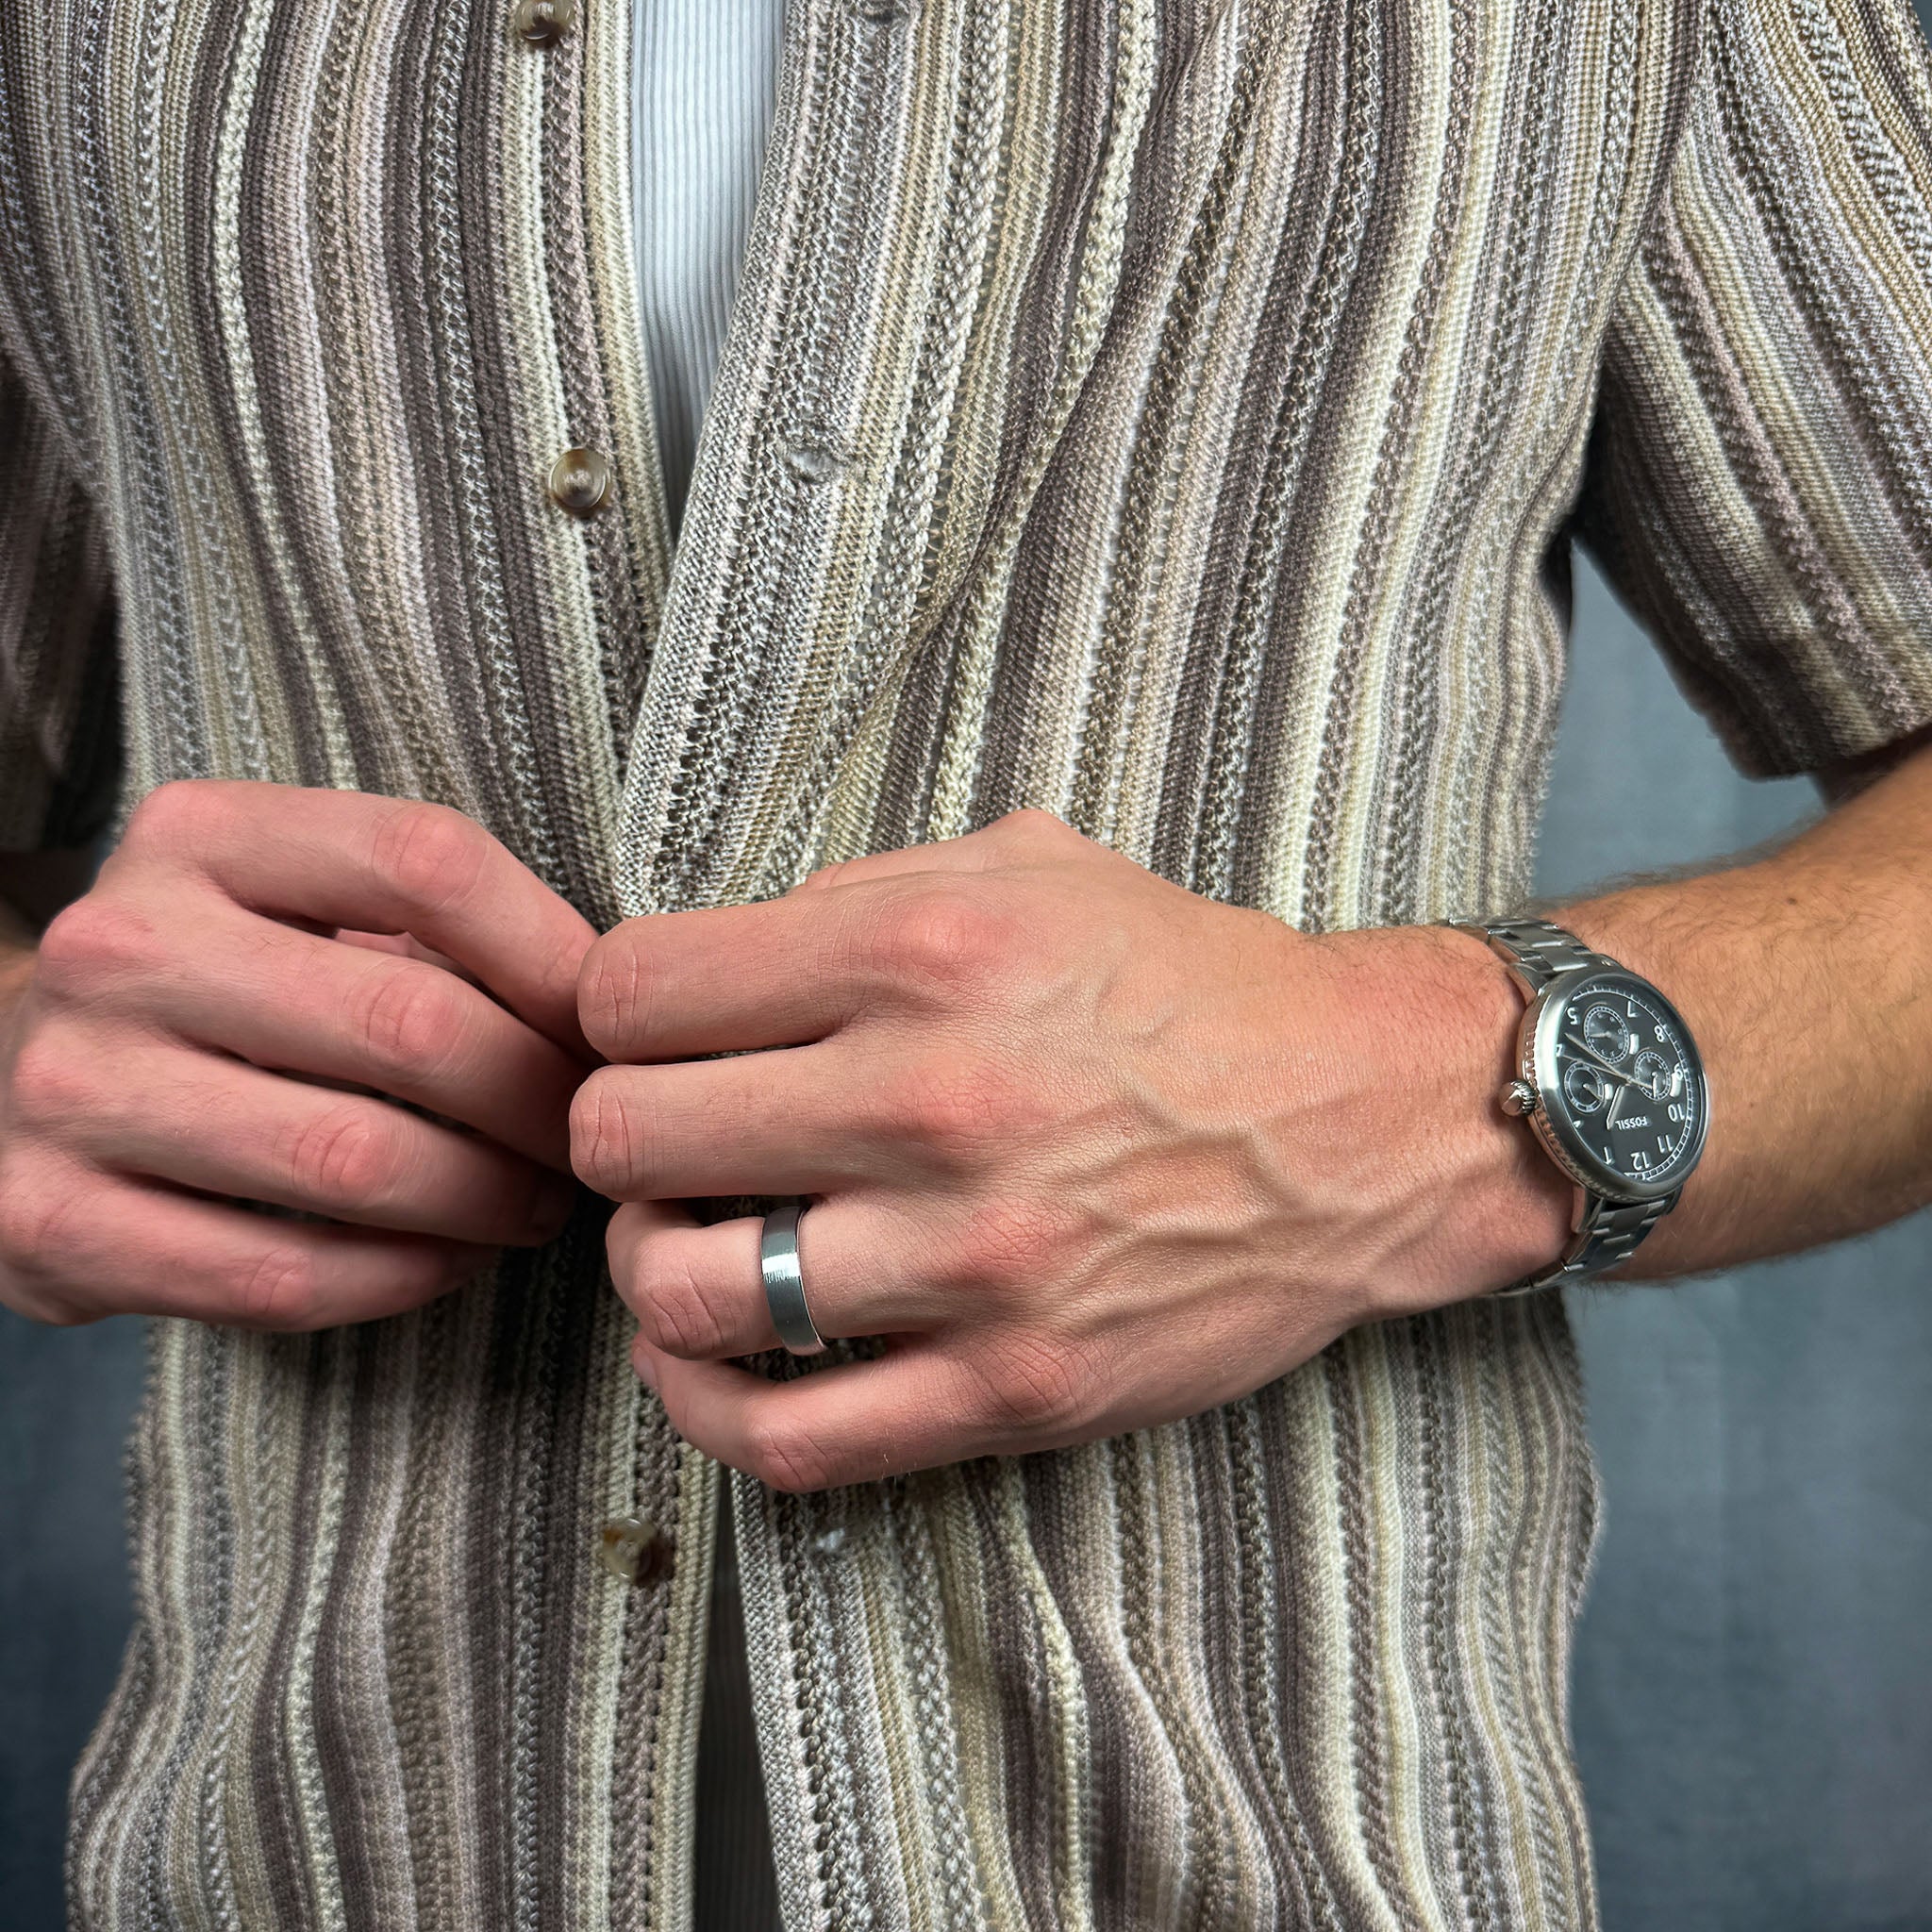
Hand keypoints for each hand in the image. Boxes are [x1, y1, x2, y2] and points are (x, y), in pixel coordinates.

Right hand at [0, 782, 597, 1328]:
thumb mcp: (292, 904)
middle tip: (588, 1138)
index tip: (606, 1023)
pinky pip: (280, 1277)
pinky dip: (402, 1278)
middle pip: (409, 1025)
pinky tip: (452, 1259)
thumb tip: (602, 1010)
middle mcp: (120, 948)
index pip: (426, 862)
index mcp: (198, 835)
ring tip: (535, 1204)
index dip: (552, 952)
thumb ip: (424, 929)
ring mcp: (70, 1090)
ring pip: (353, 1162)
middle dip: (538, 1098)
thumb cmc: (215, 987)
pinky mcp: (46, 1223)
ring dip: (486, 1199)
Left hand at [573, 812, 1570, 1490]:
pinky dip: (709, 1409)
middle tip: (665, 1143)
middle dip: (619, 1138)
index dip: (612, 1017)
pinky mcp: (1013, 1383)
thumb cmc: (1187, 986)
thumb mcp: (1029, 869)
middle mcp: (932, 1098)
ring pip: (687, 1291)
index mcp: (922, 948)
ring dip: (656, 1269)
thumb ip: (855, 893)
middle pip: (625, 1138)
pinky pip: (787, 1437)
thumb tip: (715, 966)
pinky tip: (715, 1362)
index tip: (650, 1039)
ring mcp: (972, 1257)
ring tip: (690, 1246)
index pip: (633, 994)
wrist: (1358, 1122)